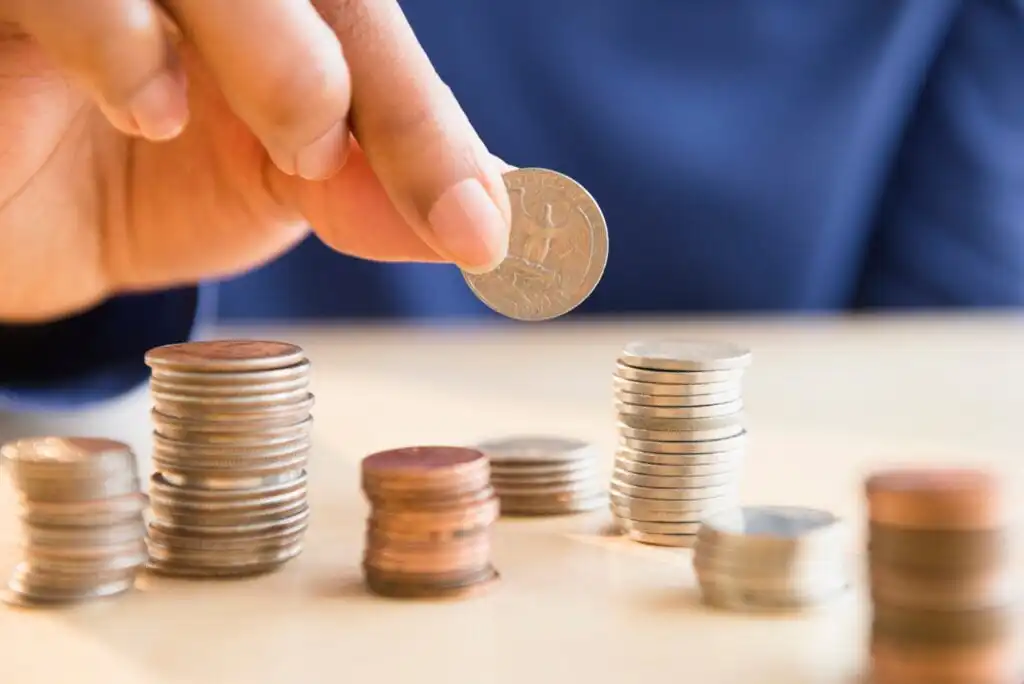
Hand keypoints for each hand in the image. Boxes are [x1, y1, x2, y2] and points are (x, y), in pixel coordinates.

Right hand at [0, 0, 510, 322]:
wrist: (16, 208)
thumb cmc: (142, 175)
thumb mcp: (273, 184)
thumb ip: (372, 185)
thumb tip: (493, 223)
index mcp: (280, 2)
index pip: (366, 27)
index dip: (431, 128)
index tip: (480, 232)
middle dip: (356, 76)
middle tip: (340, 165)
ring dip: (274, 49)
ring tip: (286, 143)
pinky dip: (123, 36)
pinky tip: (147, 106)